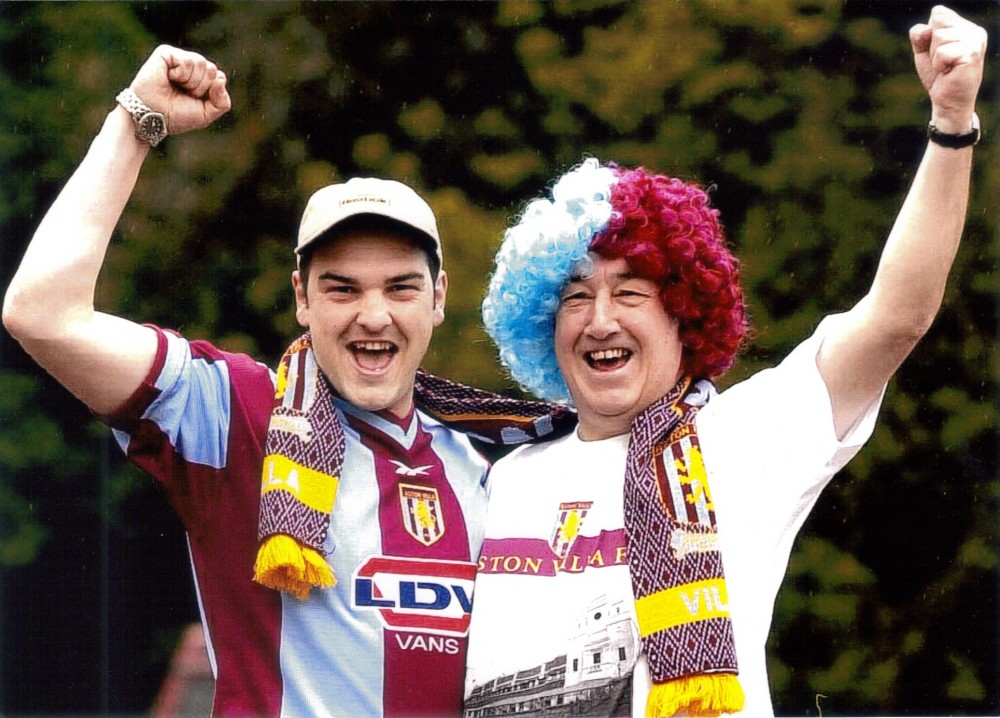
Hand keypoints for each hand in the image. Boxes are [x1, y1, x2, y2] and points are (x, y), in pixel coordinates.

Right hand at [129, 45, 231, 135]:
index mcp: (200, 79)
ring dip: (191, 81)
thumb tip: (221, 78)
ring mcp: (178, 58)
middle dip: (201, 87)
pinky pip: (186, 60)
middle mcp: (190, 67)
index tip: (195, 100)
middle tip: (184, 94)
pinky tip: (169, 78)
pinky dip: (181, 74)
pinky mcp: (165, 53)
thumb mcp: (206, 114)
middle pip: (212, 69)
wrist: (153, 117)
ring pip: (201, 63)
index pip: (219, 77)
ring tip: (176, 86)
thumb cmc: (177, 116)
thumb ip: (222, 102)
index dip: (211, 92)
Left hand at [909, 6, 986, 131]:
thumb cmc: (937, 76)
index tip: (937, 51)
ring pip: (940, 36)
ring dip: (935, 56)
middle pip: (938, 22)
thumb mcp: (923, 52)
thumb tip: (925, 29)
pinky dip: (939, 64)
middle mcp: (974, 30)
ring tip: (946, 67)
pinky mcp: (972, 53)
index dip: (929, 34)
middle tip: (942, 62)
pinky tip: (949, 72)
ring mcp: (975, 41)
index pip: (938, 13)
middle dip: (932, 45)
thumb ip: (919, 35)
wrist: (946, 101)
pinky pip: (943, 52)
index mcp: (964, 26)